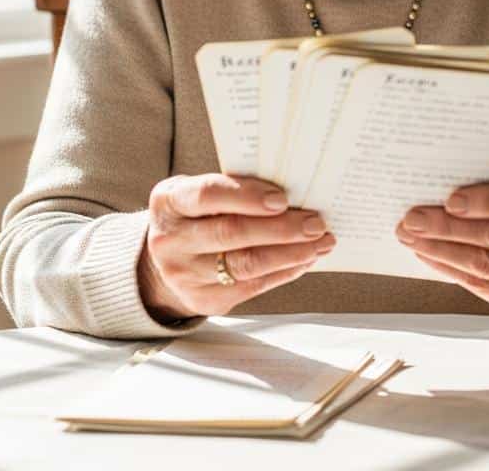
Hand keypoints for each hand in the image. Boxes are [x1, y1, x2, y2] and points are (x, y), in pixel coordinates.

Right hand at [137, 173, 335, 320]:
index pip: (208, 195)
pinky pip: (252, 287)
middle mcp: (171, 240)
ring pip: (246, 265)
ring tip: (319, 242)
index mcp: (170, 202)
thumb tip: (292, 190)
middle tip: (316, 223)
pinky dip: (284, 271)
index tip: (282, 199)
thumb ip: (234, 188)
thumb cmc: (196, 213)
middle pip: (232, 233)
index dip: (247, 196)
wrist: (169, 257)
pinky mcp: (204, 300)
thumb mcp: (199, 191)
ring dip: (290, 253)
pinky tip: (304, 259)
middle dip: (281, 228)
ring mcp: (184, 275)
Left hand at [395, 179, 488, 320]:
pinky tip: (426, 253)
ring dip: (442, 249)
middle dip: (450, 227)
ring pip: (486, 263)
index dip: (486, 201)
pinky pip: (480, 285)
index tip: (450, 200)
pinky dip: (448, 267)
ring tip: (411, 235)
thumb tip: (443, 190)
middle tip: (413, 218)